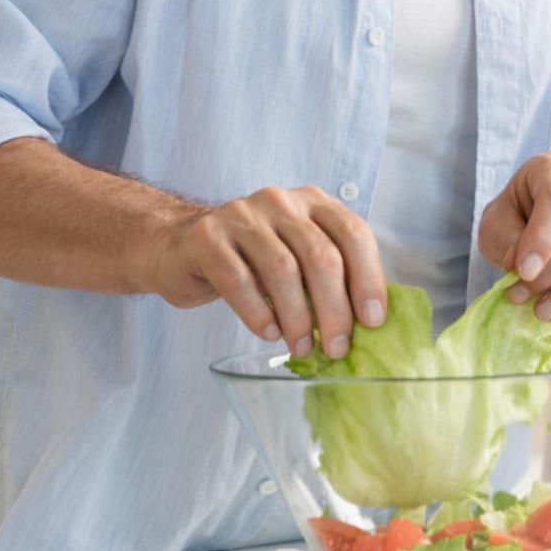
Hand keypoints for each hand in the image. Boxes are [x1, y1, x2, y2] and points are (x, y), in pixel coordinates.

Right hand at [140, 186, 385, 360]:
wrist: (178, 247)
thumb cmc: (250, 261)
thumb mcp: (295, 257)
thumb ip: (328, 277)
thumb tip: (368, 324)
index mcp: (313, 202)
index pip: (354, 234)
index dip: (368, 279)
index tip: (372, 322)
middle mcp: (281, 201)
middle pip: (321, 256)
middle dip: (334, 309)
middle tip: (337, 348)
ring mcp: (241, 215)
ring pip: (282, 270)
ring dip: (297, 317)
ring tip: (302, 347)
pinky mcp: (207, 237)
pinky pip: (238, 279)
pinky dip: (257, 312)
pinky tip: (268, 332)